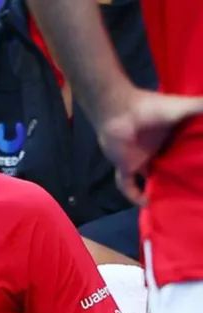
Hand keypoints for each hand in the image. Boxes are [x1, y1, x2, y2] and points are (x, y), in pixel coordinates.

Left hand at [98, 88, 202, 204]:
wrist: (120, 111)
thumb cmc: (152, 108)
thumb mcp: (184, 107)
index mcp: (169, 135)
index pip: (183, 150)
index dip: (192, 159)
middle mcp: (155, 149)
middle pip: (168, 166)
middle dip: (177, 177)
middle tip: (193, 189)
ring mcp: (139, 158)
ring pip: (150, 178)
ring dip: (158, 188)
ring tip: (174, 200)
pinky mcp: (126, 167)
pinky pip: (128, 187)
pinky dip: (135, 196)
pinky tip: (147, 204)